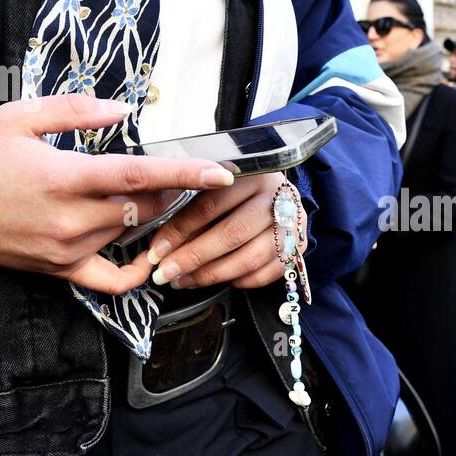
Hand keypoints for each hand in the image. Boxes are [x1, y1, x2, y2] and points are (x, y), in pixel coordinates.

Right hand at [0, 94, 234, 293]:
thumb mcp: (19, 116)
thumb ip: (76, 110)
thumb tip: (125, 109)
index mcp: (62, 177)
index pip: (138, 177)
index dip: (184, 174)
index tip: (221, 172)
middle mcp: (68, 219)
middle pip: (143, 208)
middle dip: (172, 192)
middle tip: (185, 176)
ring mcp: (65, 250)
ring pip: (129, 234)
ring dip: (147, 217)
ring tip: (155, 196)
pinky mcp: (58, 270)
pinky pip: (110, 280)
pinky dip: (136, 270)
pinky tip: (150, 254)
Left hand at [145, 171, 306, 290]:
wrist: (276, 191)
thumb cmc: (234, 188)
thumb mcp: (212, 183)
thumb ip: (189, 204)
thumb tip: (160, 246)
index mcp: (251, 173)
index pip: (211, 204)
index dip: (180, 230)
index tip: (156, 251)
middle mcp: (277, 196)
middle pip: (231, 234)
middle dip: (193, 258)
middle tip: (166, 273)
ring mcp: (293, 223)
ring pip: (250, 258)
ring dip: (213, 275)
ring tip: (185, 281)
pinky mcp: (299, 247)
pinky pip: (267, 274)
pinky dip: (240, 281)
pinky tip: (218, 280)